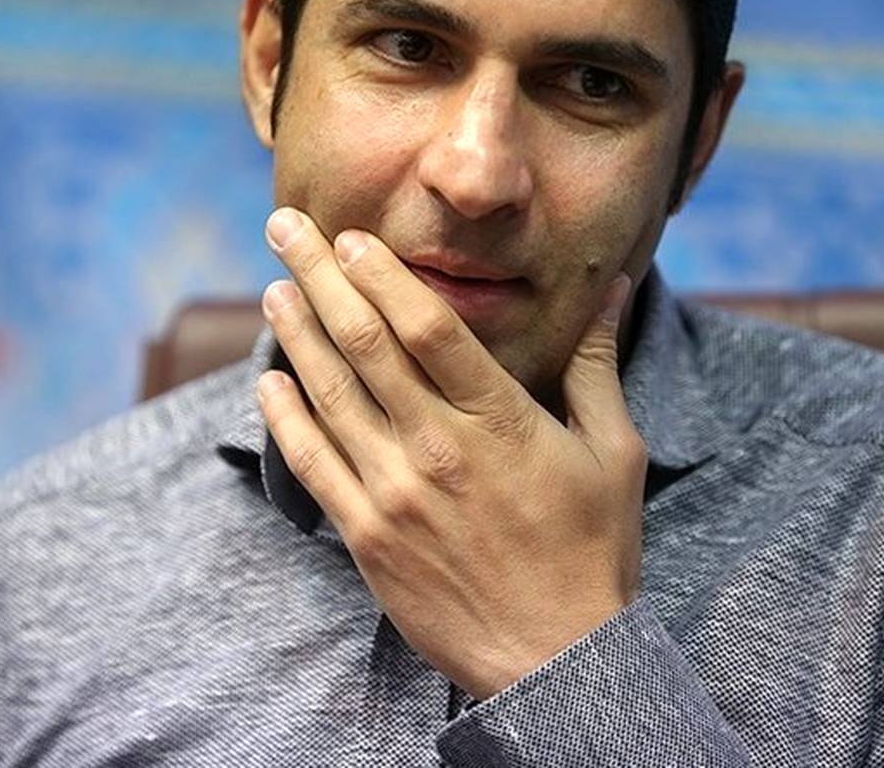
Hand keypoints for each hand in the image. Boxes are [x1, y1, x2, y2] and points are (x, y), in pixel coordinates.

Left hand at [256, 207, 647, 699]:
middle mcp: (438, 447)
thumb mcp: (614, 449)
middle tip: (285, 227)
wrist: (555, 656)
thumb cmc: (592, 549)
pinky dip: (284, 418)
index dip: (381, 272)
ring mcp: (395, 493)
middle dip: (319, 276)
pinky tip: (267, 382)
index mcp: (500, 419)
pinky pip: (311, 464)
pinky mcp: (367, 535)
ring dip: (295, 334)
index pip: (427, 324)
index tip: (351, 236)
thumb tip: (615, 286)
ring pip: (329, 395)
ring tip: (274, 289)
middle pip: (365, 343)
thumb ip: (598, 362)